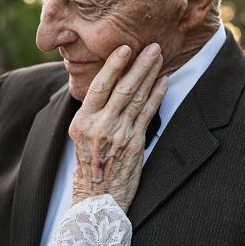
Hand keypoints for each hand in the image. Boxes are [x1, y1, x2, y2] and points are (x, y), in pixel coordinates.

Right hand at [70, 43, 167, 211]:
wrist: (97, 199)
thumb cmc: (90, 167)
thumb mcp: (81, 137)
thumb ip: (92, 113)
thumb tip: (107, 86)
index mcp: (82, 121)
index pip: (100, 86)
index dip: (114, 65)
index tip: (124, 48)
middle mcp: (99, 126)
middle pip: (122, 88)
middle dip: (139, 64)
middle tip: (152, 46)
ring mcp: (119, 134)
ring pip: (137, 98)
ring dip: (150, 75)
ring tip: (159, 57)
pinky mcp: (135, 144)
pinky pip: (148, 114)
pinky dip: (157, 95)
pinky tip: (164, 81)